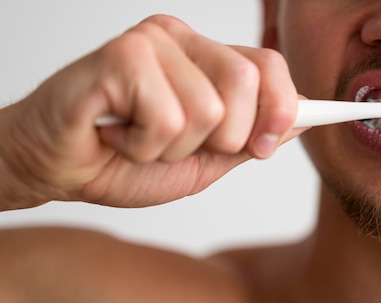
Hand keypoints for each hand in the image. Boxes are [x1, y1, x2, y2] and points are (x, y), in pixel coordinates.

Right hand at [0, 15, 306, 209]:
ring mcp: (151, 44)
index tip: (269, 142)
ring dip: (173, 149)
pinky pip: (167, 119)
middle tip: (178, 145)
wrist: (60, 169)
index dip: (282, 107)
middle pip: (247, 83)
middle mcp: (183, 40)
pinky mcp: (120, 56)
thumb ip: (251, 138)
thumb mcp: (205, 159)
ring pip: (208, 110)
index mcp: (207, 59)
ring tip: (140, 140)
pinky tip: (118, 135)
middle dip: (221, 138)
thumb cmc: (127, 161)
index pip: (268, 65)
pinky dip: (144, 147)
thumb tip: (305, 120)